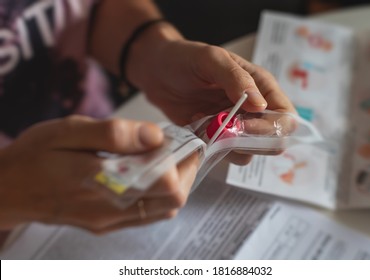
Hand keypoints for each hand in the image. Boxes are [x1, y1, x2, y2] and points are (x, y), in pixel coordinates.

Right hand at [0, 116, 198, 233]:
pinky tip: (147, 173)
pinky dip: (158, 194)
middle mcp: (111, 209)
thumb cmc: (35, 155)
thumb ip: (114, 134)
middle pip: (173, 200)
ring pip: (165, 210)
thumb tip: (155, 136)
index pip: (167, 183)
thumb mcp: (69, 131)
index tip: (179, 138)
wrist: (9, 189)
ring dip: (174, 183)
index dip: (183, 159)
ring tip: (162, 157)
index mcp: (103, 182)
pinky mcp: (106, 224)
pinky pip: (148, 214)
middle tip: (175, 147)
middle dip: (184, 171)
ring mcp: (110, 221)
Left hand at [127, 23, 295, 163]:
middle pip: (273, 141)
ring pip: (250, 152)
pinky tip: (198, 127)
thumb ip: (236, 79)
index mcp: (261, 87)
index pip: (285, 117)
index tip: (242, 125)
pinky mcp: (218, 138)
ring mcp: (236, 127)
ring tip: (206, 123)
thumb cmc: (185, 59)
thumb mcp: (211, 59)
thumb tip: (260, 105)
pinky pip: (226, 155)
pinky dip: (213, 148)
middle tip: (223, 129)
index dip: (270, 128)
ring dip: (229, 145)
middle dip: (251, 141)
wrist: (158, 73)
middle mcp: (254, 110)